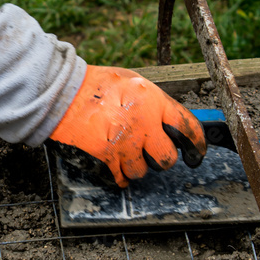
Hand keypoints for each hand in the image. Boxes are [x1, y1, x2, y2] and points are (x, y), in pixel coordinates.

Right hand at [49, 66, 205, 187]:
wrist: (62, 92)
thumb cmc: (96, 84)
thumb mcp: (133, 81)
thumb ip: (154, 101)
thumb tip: (170, 122)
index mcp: (153, 100)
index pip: (187, 127)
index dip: (197, 144)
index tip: (196, 153)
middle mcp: (142, 123)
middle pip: (166, 158)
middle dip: (161, 159)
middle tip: (153, 154)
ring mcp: (124, 142)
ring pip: (142, 172)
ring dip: (136, 167)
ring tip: (126, 154)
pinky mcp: (106, 156)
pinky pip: (121, 177)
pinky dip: (120, 176)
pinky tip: (117, 167)